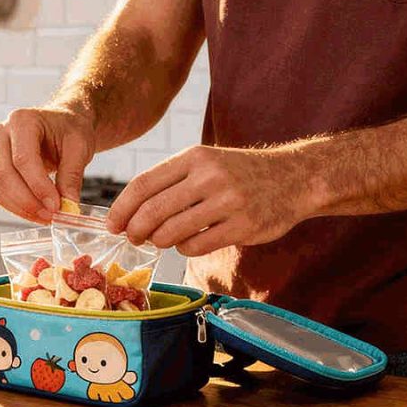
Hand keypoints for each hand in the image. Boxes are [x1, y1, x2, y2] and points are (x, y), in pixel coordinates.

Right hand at [0, 107, 95, 221]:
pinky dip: (15, 207)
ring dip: (20, 208)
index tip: (56, 206)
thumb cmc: (69, 129)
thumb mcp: (79, 147)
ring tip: (45, 217)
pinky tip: (35, 212)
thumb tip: (68, 206)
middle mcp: (0, 133)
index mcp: (22, 121)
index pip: (23, 159)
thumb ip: (72, 175)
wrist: (61, 124)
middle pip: (4, 174)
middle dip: (27, 201)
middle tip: (51, 216)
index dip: (38, 186)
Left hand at [105, 145, 310, 256]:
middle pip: (153, 211)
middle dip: (135, 230)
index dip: (121, 208)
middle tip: (133, 239)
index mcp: (193, 157)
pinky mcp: (244, 226)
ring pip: (172, 232)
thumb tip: (127, 213)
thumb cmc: (237, 173)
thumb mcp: (204, 163)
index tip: (112, 224)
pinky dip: (184, 249)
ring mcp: (228, 201)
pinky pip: (196, 246)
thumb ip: (169, 182)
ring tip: (162, 240)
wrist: (294, 178)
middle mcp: (209, 176)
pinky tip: (188, 243)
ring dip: (160, 241)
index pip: (143, 184)